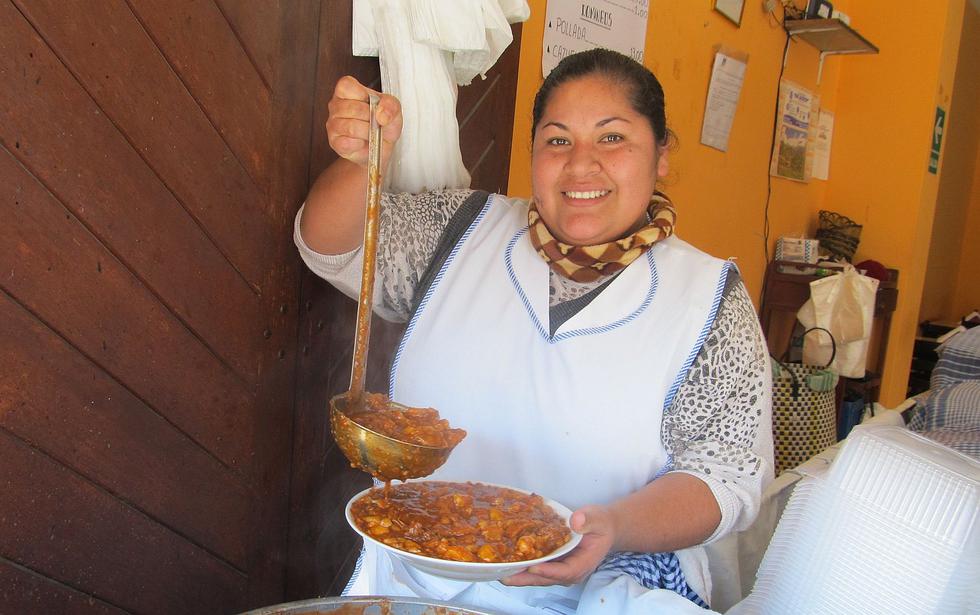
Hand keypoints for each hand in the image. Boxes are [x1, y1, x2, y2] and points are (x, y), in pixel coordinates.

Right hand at [325, 75, 402, 169]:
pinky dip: (360, 144)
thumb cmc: (383, 124)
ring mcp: (333, 124)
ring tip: (371, 133)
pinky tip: (362, 141)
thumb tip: (381, 114)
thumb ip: (391, 105)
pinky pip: (347, 143)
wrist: (381, 147)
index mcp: (348, 91)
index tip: (371, 103)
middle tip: (376, 122)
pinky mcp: (334, 142)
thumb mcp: (394, 109)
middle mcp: (336, 105)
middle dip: (371, 118)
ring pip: (350, 127)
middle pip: (353, 109)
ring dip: (367, 133)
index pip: (346, 85)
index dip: (362, 95)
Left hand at [500, 505, 615, 586]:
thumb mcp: (599, 518)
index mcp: (584, 563)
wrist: (604, 528)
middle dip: (525, 578)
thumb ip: (588, 520)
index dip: (549, 571)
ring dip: (520, 575)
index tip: (533, 568)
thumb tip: (575, 521)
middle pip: (546, 578)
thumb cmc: (602, 524)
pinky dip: (523, 566)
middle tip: (505, 576)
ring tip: (500, 572)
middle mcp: (571, 571)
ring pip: (539, 576)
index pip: (565, 571)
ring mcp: (561, 569)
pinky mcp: (554, 563)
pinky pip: (538, 567)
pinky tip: (508, 561)